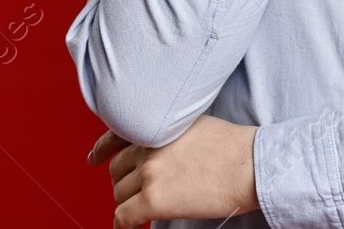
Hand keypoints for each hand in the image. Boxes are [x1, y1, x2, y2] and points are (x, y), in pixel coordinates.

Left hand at [87, 114, 260, 228]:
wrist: (250, 164)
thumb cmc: (233, 147)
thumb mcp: (194, 124)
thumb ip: (169, 134)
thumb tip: (159, 152)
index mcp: (157, 125)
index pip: (116, 135)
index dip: (101, 150)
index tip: (94, 158)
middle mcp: (148, 145)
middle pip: (118, 168)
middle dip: (124, 181)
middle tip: (134, 191)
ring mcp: (149, 173)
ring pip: (120, 193)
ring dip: (128, 202)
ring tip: (140, 208)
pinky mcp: (154, 199)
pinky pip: (124, 216)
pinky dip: (123, 224)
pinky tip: (128, 228)